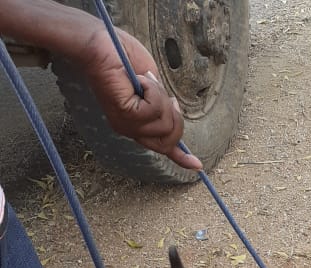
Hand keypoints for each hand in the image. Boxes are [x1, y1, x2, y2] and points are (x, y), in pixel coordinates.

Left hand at [81, 26, 202, 169]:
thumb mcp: (152, 84)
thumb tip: (175, 110)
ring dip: (161, 97)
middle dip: (176, 116)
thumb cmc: (123, 57)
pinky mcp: (126, 115)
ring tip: (144, 81)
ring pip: (165, 124)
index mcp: (137, 124)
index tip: (197, 166)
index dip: (181, 158)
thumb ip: (162, 103)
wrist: (99, 43)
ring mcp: (128, 125)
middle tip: (165, 95)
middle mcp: (131, 130)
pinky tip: (138, 79)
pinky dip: (152, 90)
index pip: (162, 147)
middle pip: (170, 140)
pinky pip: (154, 110)